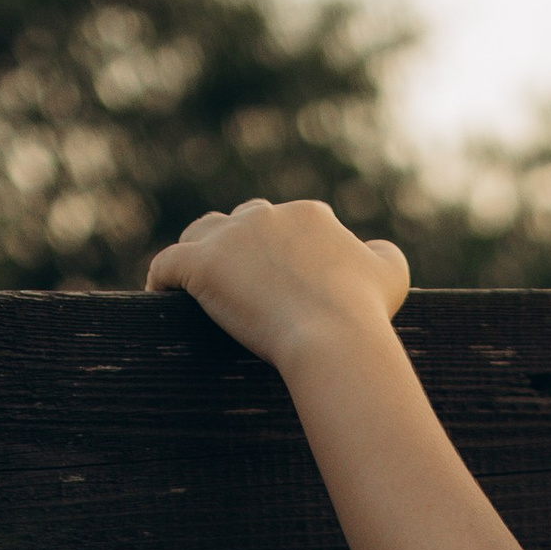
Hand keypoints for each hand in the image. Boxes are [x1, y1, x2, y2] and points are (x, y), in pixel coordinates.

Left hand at [146, 196, 410, 366]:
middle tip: (239, 285)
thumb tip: (371, 249)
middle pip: (241, 222)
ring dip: (198, 253)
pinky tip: (160, 296)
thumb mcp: (390, 274)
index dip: (280, 250)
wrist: (334, 335)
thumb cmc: (364, 311)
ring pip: (201, 234)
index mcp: (308, 215)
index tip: (277, 280)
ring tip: (195, 285)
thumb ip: (381, 253)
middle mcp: (267, 215)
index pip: (285, 222)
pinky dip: (161, 277)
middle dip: (239, 248)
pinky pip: (167, 263)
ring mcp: (231, 237)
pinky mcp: (201, 263)